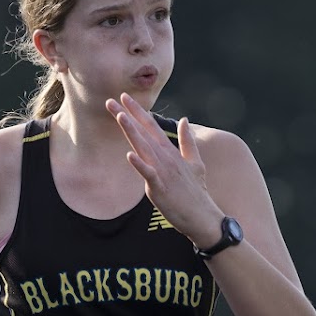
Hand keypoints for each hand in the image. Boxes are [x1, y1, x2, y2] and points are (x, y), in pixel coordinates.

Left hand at [107, 96, 218, 244]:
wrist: (203, 218)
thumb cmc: (197, 193)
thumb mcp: (195, 163)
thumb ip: (187, 142)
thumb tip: (184, 120)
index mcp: (171, 153)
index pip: (152, 127)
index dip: (138, 112)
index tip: (124, 97)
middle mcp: (166, 159)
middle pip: (144, 134)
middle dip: (128, 116)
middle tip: (112, 100)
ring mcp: (164, 173)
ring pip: (145, 148)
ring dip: (132, 132)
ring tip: (120, 116)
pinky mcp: (161, 189)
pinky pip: (149, 175)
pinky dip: (140, 165)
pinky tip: (130, 155)